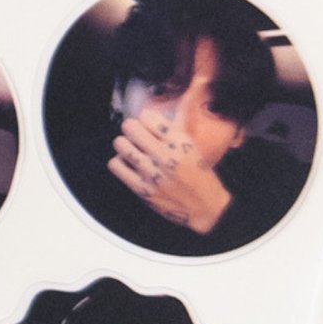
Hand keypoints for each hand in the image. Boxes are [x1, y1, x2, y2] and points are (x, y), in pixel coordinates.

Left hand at [108, 117, 234, 234]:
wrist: (206, 208)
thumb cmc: (199, 175)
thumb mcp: (192, 148)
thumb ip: (172, 131)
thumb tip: (147, 115)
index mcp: (181, 143)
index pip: (149, 117)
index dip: (145, 119)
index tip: (146, 124)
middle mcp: (166, 156)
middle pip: (130, 127)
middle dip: (131, 128)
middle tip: (134, 134)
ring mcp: (153, 173)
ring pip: (121, 145)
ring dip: (124, 144)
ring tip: (131, 149)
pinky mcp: (142, 189)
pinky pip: (116, 165)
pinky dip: (119, 162)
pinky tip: (128, 165)